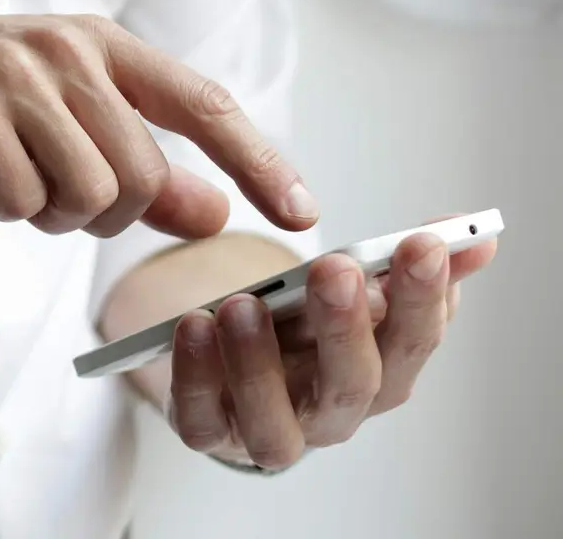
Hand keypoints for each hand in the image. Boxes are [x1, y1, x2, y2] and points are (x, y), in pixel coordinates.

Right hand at [0, 15, 317, 238]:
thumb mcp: (51, 127)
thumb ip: (136, 168)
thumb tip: (213, 213)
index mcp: (97, 43)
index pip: (203, 105)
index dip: (258, 161)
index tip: (300, 213)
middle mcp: (65, 48)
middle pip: (142, 176)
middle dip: (101, 213)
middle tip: (44, 193)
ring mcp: (15, 72)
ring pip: (88, 195)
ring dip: (46, 214)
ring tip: (3, 178)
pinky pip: (21, 201)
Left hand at [164, 216, 497, 468]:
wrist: (234, 365)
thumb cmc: (302, 329)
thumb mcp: (352, 289)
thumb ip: (404, 264)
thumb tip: (475, 236)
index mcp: (379, 373)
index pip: (414, 342)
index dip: (423, 297)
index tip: (422, 244)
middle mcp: (331, 414)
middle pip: (351, 386)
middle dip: (346, 327)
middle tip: (335, 269)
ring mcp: (268, 430)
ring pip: (274, 422)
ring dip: (259, 363)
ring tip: (243, 304)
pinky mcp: (209, 432)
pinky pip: (201, 420)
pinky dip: (195, 377)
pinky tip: (193, 326)